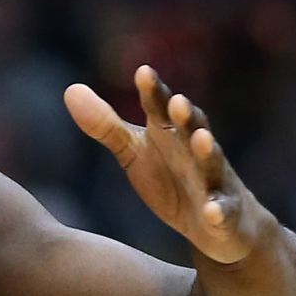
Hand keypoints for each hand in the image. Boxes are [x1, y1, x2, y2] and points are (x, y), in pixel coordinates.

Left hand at [64, 65, 266, 264]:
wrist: (217, 223)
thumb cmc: (171, 178)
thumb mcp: (134, 152)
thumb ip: (105, 125)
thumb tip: (70, 89)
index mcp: (170, 133)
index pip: (161, 107)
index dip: (153, 91)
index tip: (143, 72)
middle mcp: (195, 151)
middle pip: (192, 128)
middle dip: (186, 116)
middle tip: (177, 102)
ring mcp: (214, 181)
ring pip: (211, 163)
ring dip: (207, 151)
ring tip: (203, 139)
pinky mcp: (225, 213)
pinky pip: (223, 211)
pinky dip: (219, 210)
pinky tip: (212, 211)